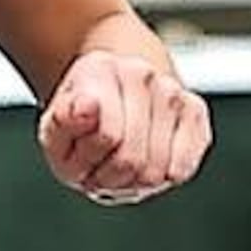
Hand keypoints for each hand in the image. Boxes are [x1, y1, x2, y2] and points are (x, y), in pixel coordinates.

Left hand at [40, 47, 207, 205]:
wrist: (113, 99)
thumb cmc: (81, 124)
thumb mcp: (54, 130)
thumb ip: (62, 123)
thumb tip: (88, 107)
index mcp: (98, 69)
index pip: (106, 138)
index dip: (87, 161)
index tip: (79, 153)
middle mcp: (141, 73)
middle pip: (132, 160)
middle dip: (108, 178)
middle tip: (98, 166)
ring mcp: (172, 91)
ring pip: (156, 170)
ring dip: (133, 181)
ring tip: (119, 162)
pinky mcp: (196, 112)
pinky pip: (182, 169)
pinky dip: (162, 177)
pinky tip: (147, 161)